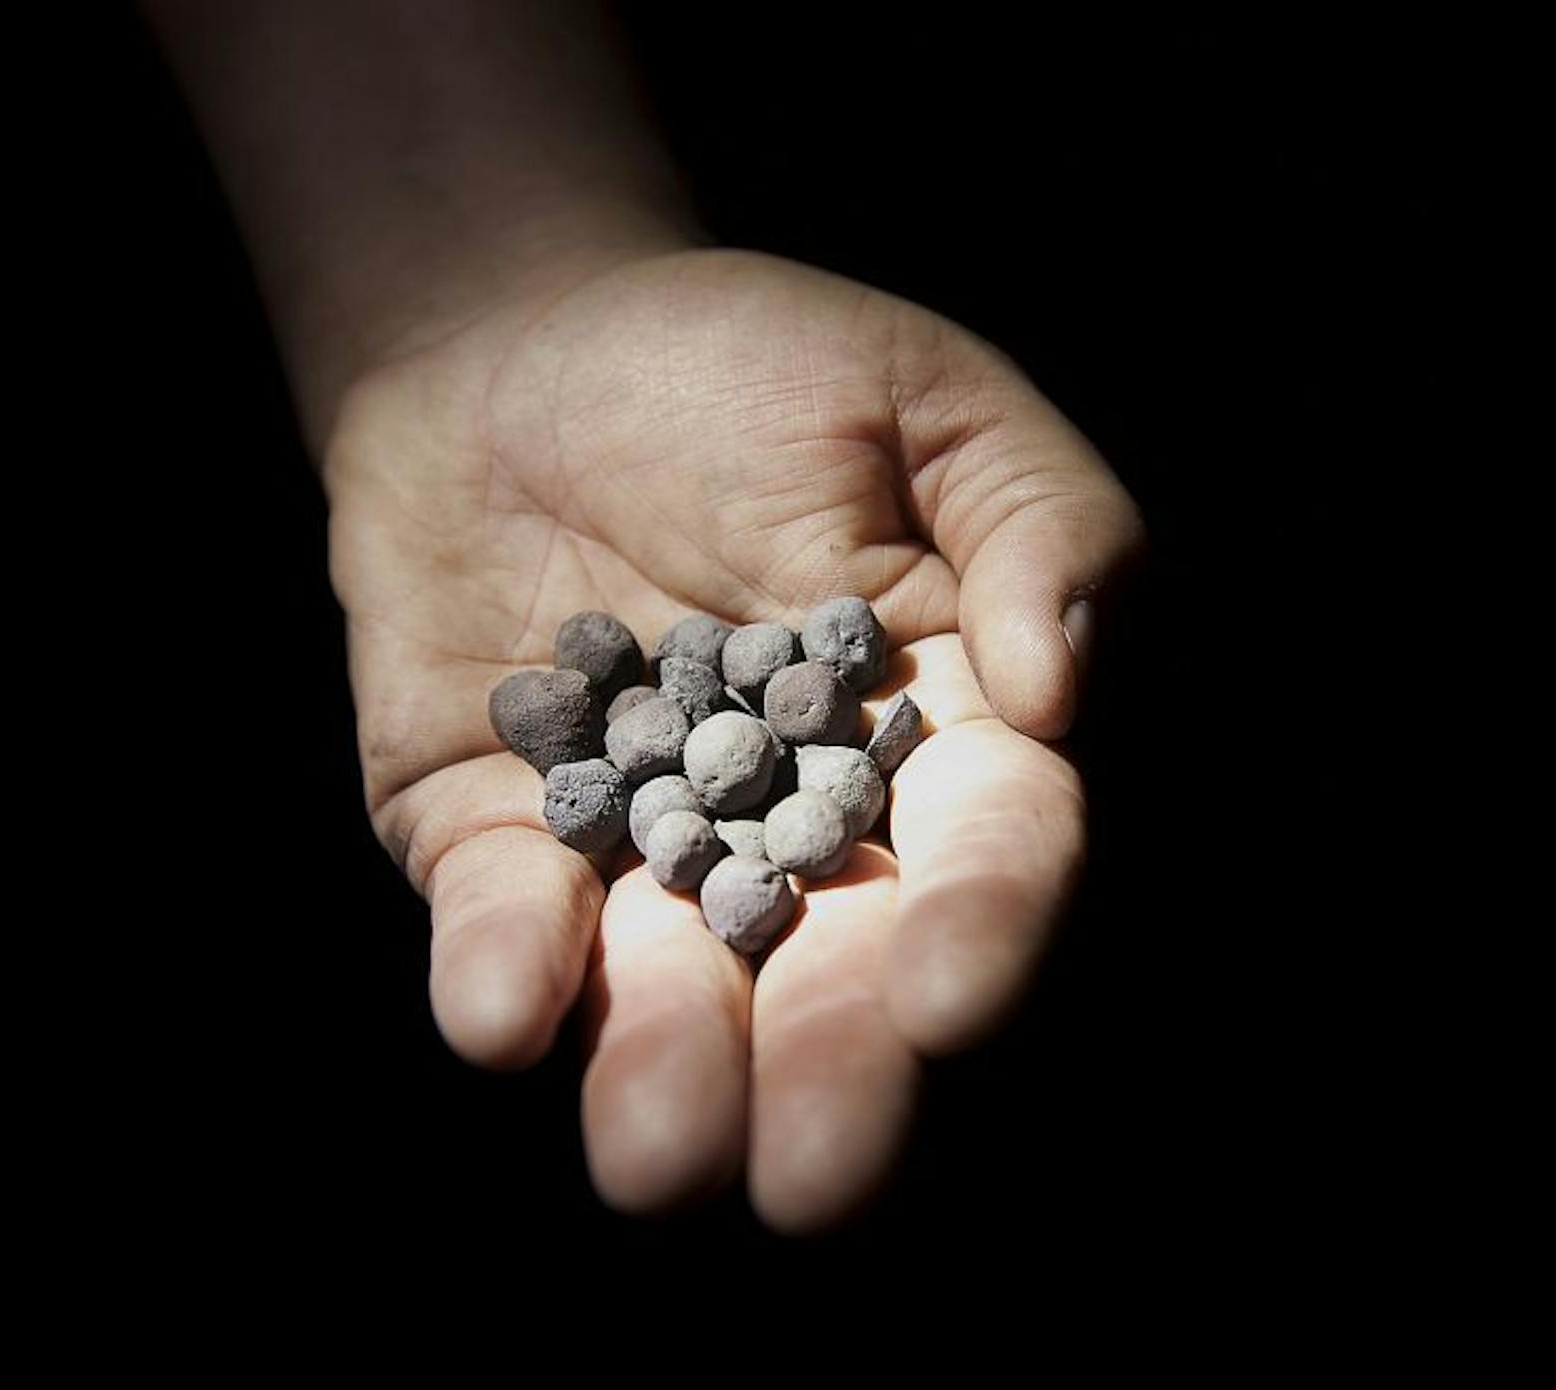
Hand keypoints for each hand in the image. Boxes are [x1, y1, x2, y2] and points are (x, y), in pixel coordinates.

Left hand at [329, 247, 1142, 1232]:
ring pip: (668, 993)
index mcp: (935, 737)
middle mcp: (797, 829)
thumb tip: (1059, 690)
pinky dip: (504, 966)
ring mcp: (642, 853)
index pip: (988, 852)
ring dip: (665, 1075)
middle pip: (831, 973)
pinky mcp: (496, 845)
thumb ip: (1040, 521)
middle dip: (828, 1077)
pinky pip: (505, 921)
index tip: (947, 996)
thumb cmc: (750, 360)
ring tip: (652, 1162)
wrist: (519, 347)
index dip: (981, 926)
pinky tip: (497, 1009)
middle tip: (813, 1183)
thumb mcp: (925, 394)